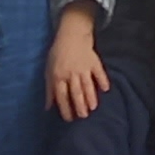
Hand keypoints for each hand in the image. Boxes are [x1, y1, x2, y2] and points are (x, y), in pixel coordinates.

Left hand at [46, 6, 108, 120]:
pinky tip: (106, 89)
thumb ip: (49, 90)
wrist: (71, 36)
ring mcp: (84, 68)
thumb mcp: (49, 71)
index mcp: (58, 76)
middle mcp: (71, 74)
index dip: (65, 108)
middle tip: (83, 117)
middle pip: (76, 92)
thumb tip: (48, 107)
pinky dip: (103, 80)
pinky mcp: (94, 62)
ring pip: (88, 85)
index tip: (69, 119)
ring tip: (93, 108)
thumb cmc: (58, 55)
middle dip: (79, 106)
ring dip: (91, 97)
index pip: (62, 96)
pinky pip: (99, 73)